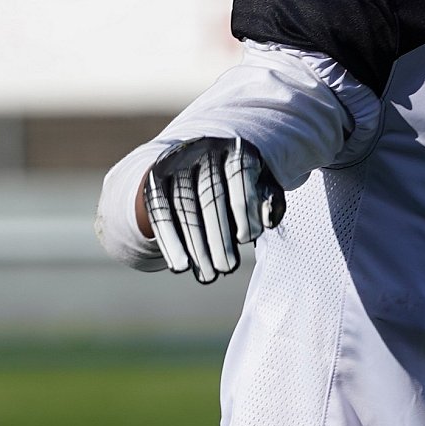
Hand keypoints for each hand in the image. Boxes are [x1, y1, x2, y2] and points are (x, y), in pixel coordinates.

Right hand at [141, 137, 284, 284]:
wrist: (195, 162)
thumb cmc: (239, 185)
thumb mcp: (259, 187)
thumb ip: (270, 202)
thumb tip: (268, 220)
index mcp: (236, 149)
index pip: (239, 175)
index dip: (244, 208)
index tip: (247, 239)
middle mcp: (203, 151)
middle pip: (210, 195)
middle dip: (219, 236)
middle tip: (228, 268)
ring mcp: (176, 165)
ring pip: (183, 207)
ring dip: (195, 246)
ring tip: (208, 276)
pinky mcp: (154, 181)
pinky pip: (160, 213)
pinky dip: (170, 242)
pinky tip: (180, 266)